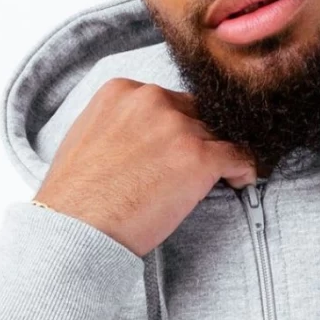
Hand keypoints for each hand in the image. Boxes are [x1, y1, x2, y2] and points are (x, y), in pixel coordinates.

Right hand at [32, 79, 256, 257]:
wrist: (74, 228)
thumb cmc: (74, 197)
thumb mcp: (87, 137)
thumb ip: (119, 124)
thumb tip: (143, 137)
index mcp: (122, 91)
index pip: (168, 100)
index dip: (178, 126)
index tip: (180, 148)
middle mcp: (151, 100)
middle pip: (195, 114)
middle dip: (199, 140)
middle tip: (200, 168)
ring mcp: (177, 128)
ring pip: (217, 135)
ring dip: (220, 157)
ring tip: (223, 177)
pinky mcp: (198, 159)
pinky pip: (239, 156)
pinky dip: (245, 169)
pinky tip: (240, 181)